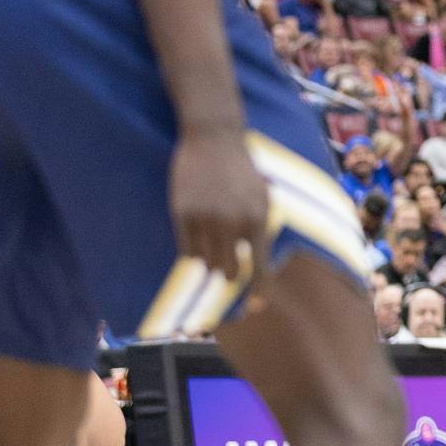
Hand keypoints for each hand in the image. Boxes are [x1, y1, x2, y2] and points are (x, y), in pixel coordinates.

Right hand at [169, 130, 268, 281]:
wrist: (215, 138)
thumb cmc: (243, 171)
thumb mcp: (264, 197)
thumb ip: (262, 229)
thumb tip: (260, 265)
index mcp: (258, 218)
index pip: (259, 264)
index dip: (258, 289)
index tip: (256, 307)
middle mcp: (233, 221)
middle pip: (229, 270)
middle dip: (229, 276)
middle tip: (227, 279)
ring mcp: (205, 217)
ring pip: (206, 262)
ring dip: (210, 263)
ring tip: (213, 248)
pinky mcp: (182, 212)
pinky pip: (186, 250)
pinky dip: (193, 253)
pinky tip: (198, 242)